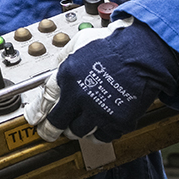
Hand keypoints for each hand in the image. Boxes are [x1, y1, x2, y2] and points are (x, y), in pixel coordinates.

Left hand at [22, 17, 178, 142]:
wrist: (144, 52)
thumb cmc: (114, 43)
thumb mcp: (79, 41)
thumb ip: (65, 57)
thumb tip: (56, 67)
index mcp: (67, 77)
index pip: (45, 101)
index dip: (36, 113)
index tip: (34, 119)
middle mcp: (80, 97)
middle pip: (58, 123)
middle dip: (51, 129)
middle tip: (49, 132)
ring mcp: (99, 112)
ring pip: (78, 132)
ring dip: (75, 130)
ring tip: (76, 126)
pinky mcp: (118, 122)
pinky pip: (102, 137)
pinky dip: (98, 134)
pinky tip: (97, 128)